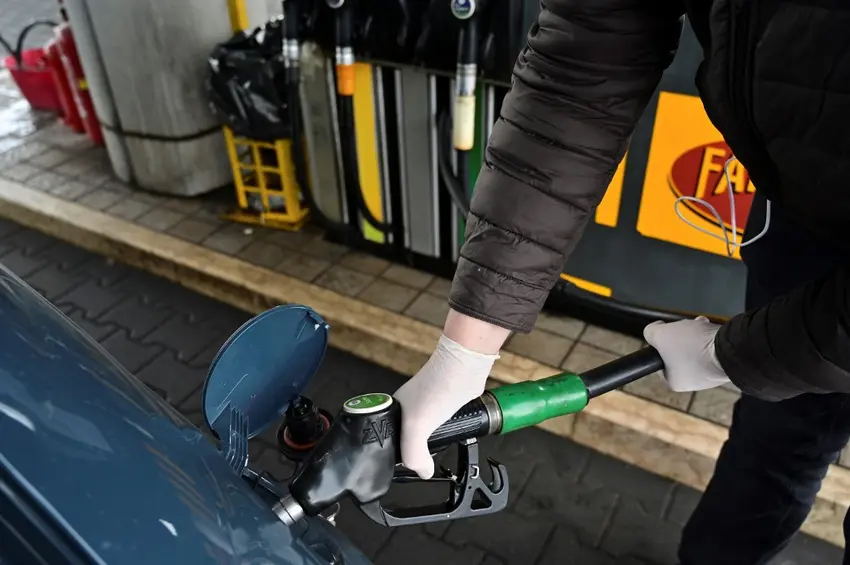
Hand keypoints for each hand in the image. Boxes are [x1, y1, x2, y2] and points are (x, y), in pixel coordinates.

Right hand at [393, 335, 497, 478]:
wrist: (464, 370)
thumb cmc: (436, 388)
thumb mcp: (416, 427)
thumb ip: (414, 454)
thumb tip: (422, 471)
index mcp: (391, 409)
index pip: (386, 439)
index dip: (393, 454)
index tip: (403, 466)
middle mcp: (406, 407)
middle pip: (404, 438)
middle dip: (414, 451)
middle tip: (422, 462)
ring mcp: (425, 406)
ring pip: (424, 433)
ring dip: (430, 442)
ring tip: (435, 452)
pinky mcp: (442, 406)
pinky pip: (439, 427)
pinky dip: (443, 434)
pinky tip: (448, 437)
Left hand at [643, 317, 729, 391]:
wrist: (731, 349)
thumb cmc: (691, 346)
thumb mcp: (660, 335)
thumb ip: (650, 332)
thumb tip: (653, 330)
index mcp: (675, 381)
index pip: (659, 361)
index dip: (660, 344)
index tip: (666, 333)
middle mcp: (692, 382)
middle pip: (678, 352)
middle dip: (681, 335)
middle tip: (685, 327)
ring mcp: (710, 376)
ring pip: (695, 349)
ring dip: (696, 333)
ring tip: (700, 324)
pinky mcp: (725, 367)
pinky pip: (712, 350)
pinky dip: (710, 338)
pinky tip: (712, 329)